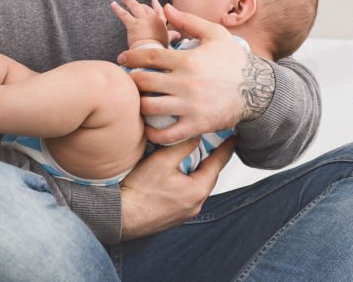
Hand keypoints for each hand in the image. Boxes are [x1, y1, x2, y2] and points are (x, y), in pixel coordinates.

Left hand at [111, 0, 170, 47]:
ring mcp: (142, 20)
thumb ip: (171, 36)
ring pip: (135, 7)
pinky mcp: (133, 24)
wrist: (151, 52)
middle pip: (146, 8)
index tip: (154, 1)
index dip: (156, 5)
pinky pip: (123, 14)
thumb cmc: (160, 48)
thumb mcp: (168, 40)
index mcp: (161, 23)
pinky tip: (113, 4)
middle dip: (140, 5)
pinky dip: (117, 8)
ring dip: (129, 2)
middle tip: (135, 3)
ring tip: (124, 0)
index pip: (159, 11)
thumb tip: (178, 35)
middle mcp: (152, 18)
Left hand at [118, 4, 274, 144]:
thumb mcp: (215, 34)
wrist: (257, 89)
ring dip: (139, 104)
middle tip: (129, 81)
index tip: (122, 59)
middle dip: (131, 80)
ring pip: (150, 108)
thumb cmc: (235, 60)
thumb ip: (189, 21)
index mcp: (188, 60)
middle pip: (144, 82)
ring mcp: (190, 106)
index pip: (149, 57)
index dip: (131, 57)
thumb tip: (166, 8)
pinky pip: (166, 135)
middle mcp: (186, 83)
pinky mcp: (196, 125)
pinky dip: (152, 133)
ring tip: (138, 100)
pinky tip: (150, 126)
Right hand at [120, 136, 234, 239]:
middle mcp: (195, 205)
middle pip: (208, 175)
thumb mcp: (163, 160)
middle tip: (213, 143)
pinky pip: (186, 195)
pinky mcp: (174, 217)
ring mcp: (185, 213)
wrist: (119, 216)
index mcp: (197, 190)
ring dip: (196, 171)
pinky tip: (177, 175)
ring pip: (197, 186)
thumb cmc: (139, 191)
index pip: (218, 163)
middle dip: (210, 159)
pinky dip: (186, 182)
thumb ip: (183, 145)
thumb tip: (196, 136)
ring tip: (193, 156)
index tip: (233, 138)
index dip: (225, 148)